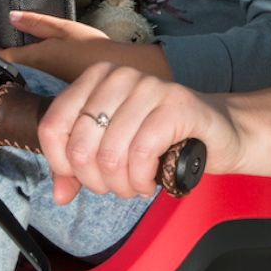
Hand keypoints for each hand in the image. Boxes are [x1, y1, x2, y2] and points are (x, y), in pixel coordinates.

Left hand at [0, 10, 109, 80]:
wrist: (117, 73)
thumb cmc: (91, 48)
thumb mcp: (63, 28)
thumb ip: (36, 23)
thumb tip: (11, 16)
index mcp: (34, 59)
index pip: (2, 58)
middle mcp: (36, 77)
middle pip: (9, 71)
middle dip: (0, 63)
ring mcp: (44, 86)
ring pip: (21, 78)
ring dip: (14, 69)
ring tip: (11, 56)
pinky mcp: (55, 91)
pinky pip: (34, 82)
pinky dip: (29, 74)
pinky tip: (35, 68)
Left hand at [38, 63, 244, 204]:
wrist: (216, 132)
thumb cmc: (159, 140)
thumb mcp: (112, 149)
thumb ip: (79, 168)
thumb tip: (59, 194)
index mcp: (96, 78)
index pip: (54, 125)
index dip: (60, 163)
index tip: (78, 178)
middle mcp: (120, 76)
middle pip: (81, 144)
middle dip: (96, 180)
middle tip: (115, 186)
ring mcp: (149, 87)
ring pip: (111, 153)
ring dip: (121, 185)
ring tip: (134, 186)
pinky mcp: (176, 104)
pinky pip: (141, 153)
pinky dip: (141, 179)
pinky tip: (149, 182)